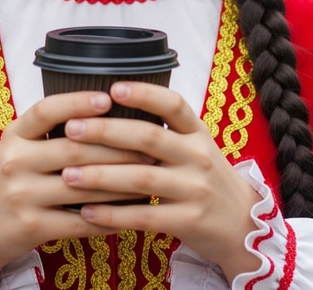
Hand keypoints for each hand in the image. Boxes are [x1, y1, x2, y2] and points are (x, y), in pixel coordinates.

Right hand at [0, 90, 152, 288]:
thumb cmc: (9, 177)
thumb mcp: (17, 144)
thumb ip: (49, 130)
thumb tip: (103, 109)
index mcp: (14, 134)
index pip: (46, 111)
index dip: (77, 102)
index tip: (108, 98)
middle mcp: (16, 161)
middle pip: (73, 149)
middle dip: (116, 146)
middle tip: (149, 144)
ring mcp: (22, 195)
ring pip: (82, 185)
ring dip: (120, 181)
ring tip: (147, 175)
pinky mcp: (31, 226)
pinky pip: (79, 221)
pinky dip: (108, 216)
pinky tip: (129, 212)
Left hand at [59, 81, 262, 281]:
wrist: (243, 224)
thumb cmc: (205, 178)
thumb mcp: (195, 145)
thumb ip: (164, 129)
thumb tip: (110, 106)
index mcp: (197, 132)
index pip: (173, 104)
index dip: (144, 94)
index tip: (112, 88)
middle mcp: (198, 156)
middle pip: (149, 137)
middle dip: (106, 131)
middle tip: (71, 129)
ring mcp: (195, 189)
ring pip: (142, 178)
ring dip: (101, 176)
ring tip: (68, 175)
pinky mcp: (190, 221)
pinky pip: (145, 216)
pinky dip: (114, 215)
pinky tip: (87, 212)